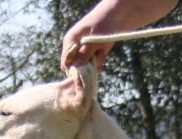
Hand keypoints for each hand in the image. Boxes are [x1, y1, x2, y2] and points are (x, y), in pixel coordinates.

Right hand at [60, 1, 178, 72]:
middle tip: (94, 67)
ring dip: (93, 66)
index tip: (83, 77)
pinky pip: (93, 64)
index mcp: (70, 42)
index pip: (66, 63)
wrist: (115, 18)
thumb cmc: (102, 26)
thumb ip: (84, 54)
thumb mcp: (93, 41)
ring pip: (86, 67)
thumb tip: (76, 68)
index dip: (73, 72)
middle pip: (75, 67)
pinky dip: (99, 62)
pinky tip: (102, 53)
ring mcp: (84, 50)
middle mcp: (75, 47)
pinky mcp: (92, 52)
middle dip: (85, 70)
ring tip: (100, 53)